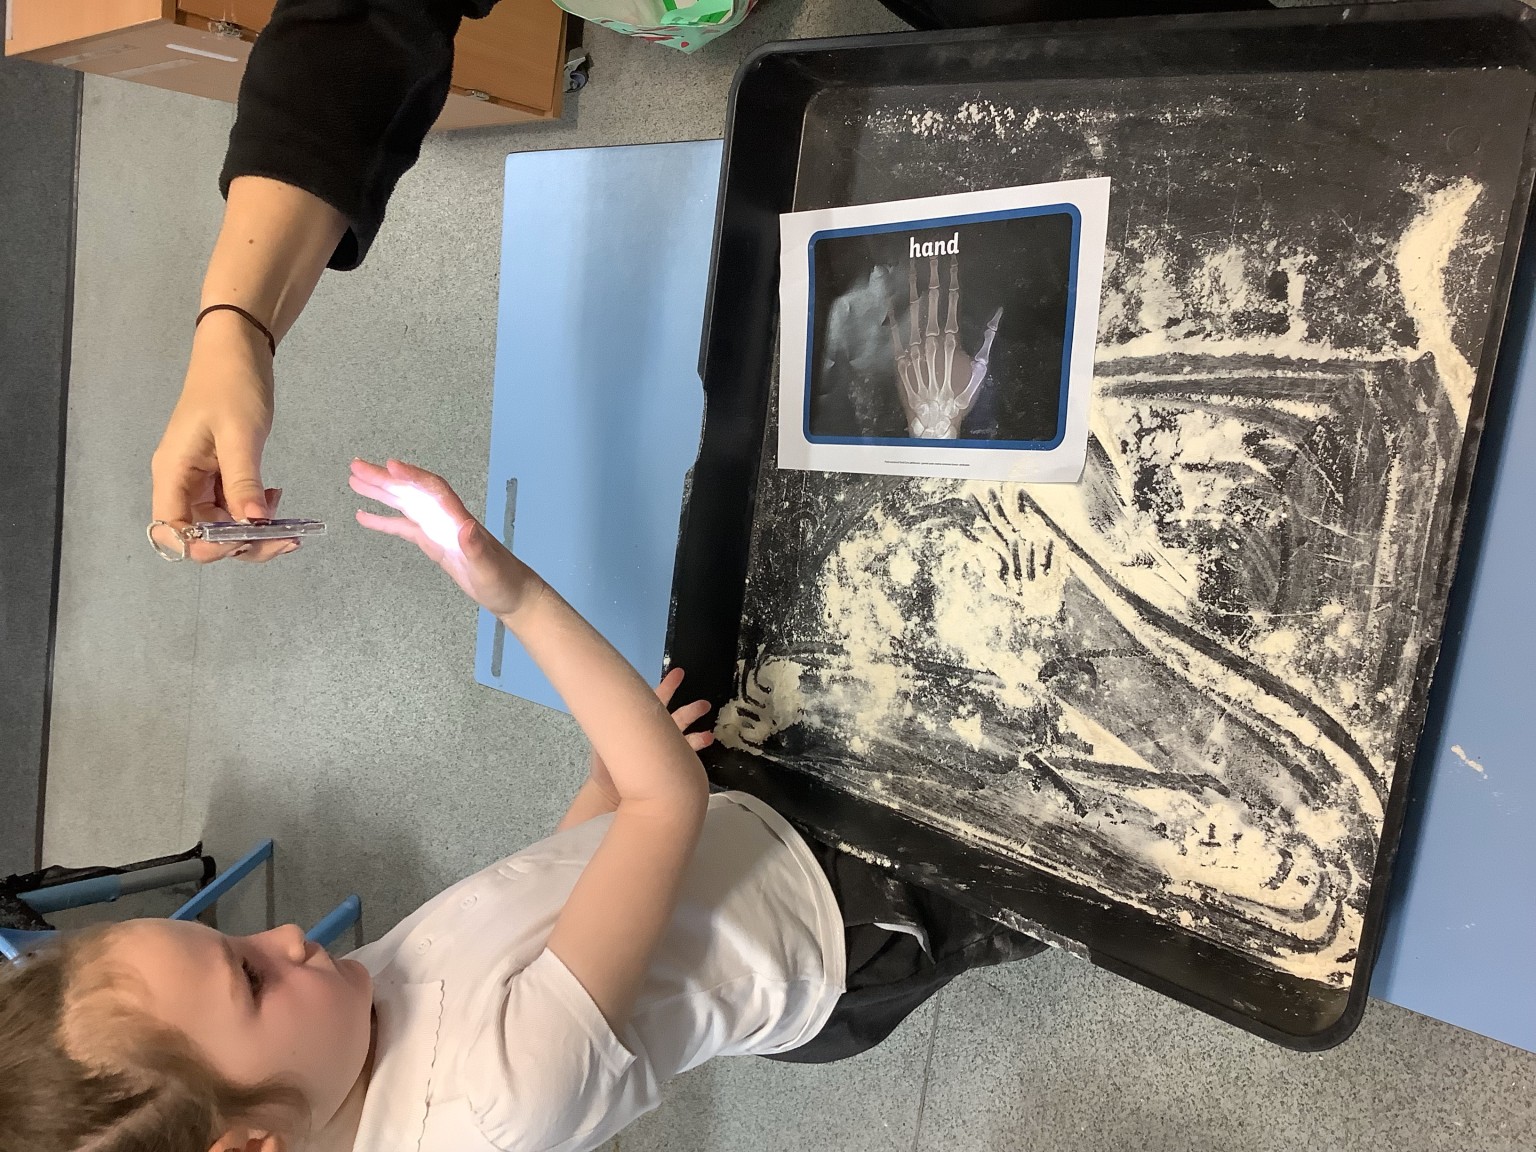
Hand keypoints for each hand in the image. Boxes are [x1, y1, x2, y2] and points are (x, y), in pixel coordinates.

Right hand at [150, 314, 293, 561]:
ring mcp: (200, 480)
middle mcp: (181, 483)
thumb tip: (253, 522)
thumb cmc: (231, 384)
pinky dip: (256, 511)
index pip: (174, 532)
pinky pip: (234, 507)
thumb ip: (243, 480)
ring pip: (221, 525)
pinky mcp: (219, 474)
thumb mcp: (239, 433)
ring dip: (253, 531)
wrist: (236, 351)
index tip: (247, 540)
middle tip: (286, 539)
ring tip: (288, 523)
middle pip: (201, 536)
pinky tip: (276, 497)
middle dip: (241, 544)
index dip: (207, 547)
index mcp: (173, 474)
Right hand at [349, 458, 542, 617]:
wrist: (512, 594)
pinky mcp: (433, 542)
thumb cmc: (503, 581)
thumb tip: (466, 527)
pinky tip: (365, 516)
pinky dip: (384, 520)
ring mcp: (438, 529)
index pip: (434, 490)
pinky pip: (404, 526)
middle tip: (357, 467)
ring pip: (405, 504)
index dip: (413, 477)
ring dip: (381, 492)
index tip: (390, 466)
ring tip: (355, 481)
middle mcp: (446, 519)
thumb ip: (477, 549)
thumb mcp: (490, 569)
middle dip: (385, 478)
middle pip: (413, 491)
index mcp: (458, 520)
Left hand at [589, 668, 713, 802]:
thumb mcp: (603, 740)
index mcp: (641, 723)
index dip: (667, 688)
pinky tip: (706, 744)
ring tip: (709, 734)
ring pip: (685, 738)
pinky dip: (697, 749)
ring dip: (698, 734)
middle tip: (704, 705)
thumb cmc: (605, 766)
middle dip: (691, 711)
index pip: (655, 701)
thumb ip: (609, 722)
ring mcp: (666, 751)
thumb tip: (610, 700)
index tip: (679, 674)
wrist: (609, 795)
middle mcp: (656, 735)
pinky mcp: (671, 766)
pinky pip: (687, 756)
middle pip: (677, 718)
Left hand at [887, 253, 1001, 439]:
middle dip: (931, 275)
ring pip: (912, 311)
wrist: (935, 420)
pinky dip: (894, 314)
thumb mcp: (981, 367)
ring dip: (912, 287)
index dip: (950, 278)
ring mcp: (913, 349)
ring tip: (911, 268)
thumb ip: (987, 339)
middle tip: (927, 254)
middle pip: (931, 300)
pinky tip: (892, 298)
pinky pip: (895, 332)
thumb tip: (997, 317)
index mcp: (952, 339)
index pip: (951, 300)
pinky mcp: (900, 360)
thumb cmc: (961, 396)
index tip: (949, 260)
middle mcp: (931, 340)